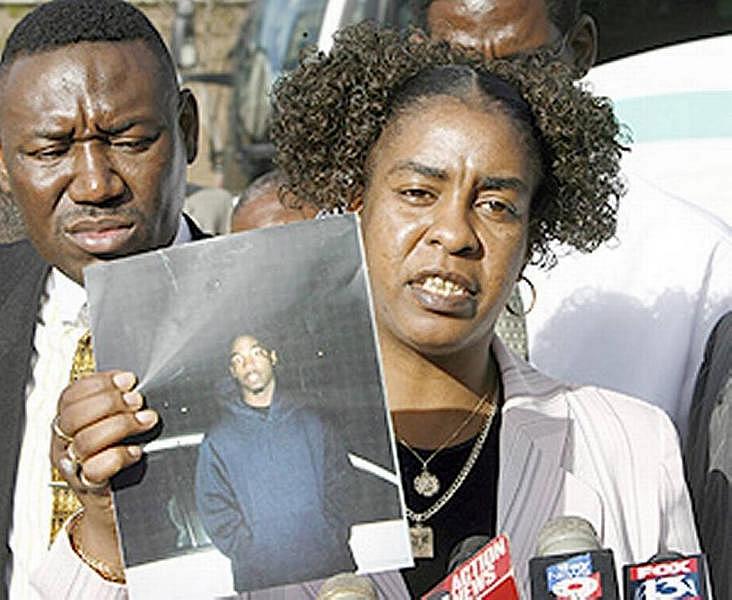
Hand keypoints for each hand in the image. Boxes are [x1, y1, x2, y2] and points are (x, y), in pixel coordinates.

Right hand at [50, 370, 157, 569]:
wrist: (116, 508)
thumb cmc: (119, 460)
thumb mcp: (111, 427)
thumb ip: (116, 406)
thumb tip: (136, 386)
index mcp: (66, 423)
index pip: (71, 395)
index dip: (99, 383)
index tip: (127, 380)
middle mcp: (63, 444)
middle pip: (74, 415)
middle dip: (110, 402)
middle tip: (137, 401)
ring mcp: (72, 467)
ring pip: (85, 440)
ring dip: (121, 425)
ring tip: (146, 421)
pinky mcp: (88, 487)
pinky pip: (96, 469)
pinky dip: (119, 456)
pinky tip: (136, 452)